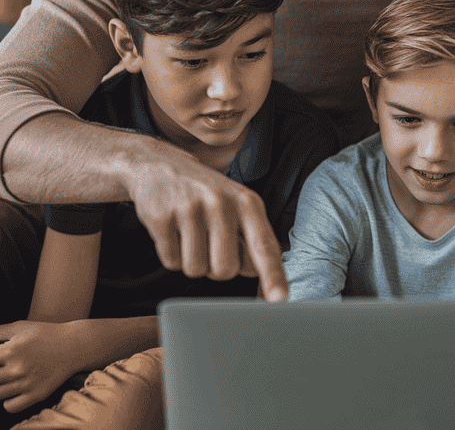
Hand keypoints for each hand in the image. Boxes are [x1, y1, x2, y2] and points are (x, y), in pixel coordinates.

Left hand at [0, 321, 78, 412]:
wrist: (75, 344)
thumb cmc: (47, 333)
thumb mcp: (22, 326)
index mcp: (12, 350)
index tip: (0, 360)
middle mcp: (18, 368)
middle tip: (5, 370)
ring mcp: (28, 382)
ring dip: (0, 386)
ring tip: (7, 379)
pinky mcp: (37, 394)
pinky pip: (11, 406)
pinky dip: (7, 402)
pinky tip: (13, 391)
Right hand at [117, 136, 286, 300]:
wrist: (161, 167)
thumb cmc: (208, 195)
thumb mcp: (237, 207)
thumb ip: (252, 239)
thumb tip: (258, 274)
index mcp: (247, 202)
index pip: (264, 246)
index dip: (272, 276)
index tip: (280, 300)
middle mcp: (221, 203)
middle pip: (225, 270)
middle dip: (217, 268)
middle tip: (210, 243)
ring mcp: (190, 208)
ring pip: (196, 270)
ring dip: (193, 262)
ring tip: (191, 234)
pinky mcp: (161, 217)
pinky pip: (171, 262)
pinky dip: (172, 255)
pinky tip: (173, 231)